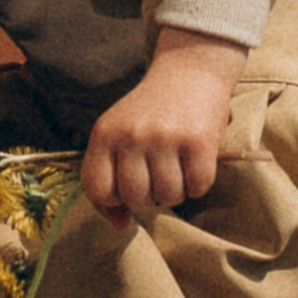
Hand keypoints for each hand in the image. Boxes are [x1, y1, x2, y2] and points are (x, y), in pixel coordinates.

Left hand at [81, 30, 244, 227]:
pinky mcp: (199, 141)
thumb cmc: (150, 113)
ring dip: (176, 190)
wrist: (189, 72)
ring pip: (169, 197)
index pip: (97, 189)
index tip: (125, 194)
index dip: (112, 201)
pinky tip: (195, 162)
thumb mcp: (118, 134)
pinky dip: (199, 183)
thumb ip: (110, 176)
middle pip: (136, 198)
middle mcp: (132, 135)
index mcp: (105, 133)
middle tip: (156, 174)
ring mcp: (165, 138)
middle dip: (149, 196)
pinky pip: (198, 187)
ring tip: (176, 166)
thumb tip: (120, 224)